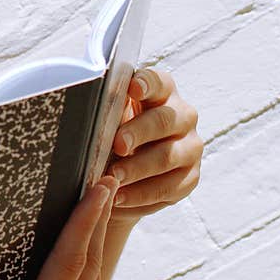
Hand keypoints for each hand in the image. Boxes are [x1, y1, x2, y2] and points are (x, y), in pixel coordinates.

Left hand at [106, 67, 202, 222]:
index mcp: (161, 92)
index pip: (159, 82)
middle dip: (138, 133)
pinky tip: (119, 197)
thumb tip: (89, 109)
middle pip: (165, 120)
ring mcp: (190, 147)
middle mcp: (182, 116)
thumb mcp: (108, 120)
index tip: (133, 88)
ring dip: (137, 168)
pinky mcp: (190, 177)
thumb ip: (106, 112)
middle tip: (117, 145)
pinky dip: (140, 194)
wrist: (123, 173)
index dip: (147, 84)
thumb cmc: (112, 135)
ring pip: (168, 156)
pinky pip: (168, 187)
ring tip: (112, 178)